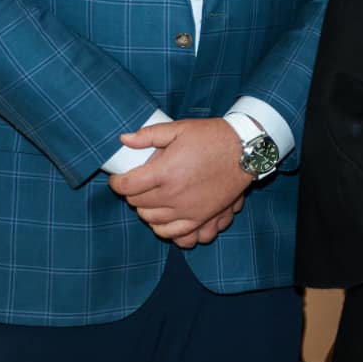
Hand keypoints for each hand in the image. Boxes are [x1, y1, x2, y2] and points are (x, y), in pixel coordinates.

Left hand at [110, 118, 251, 243]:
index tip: (118, 179)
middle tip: (137, 183)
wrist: (245, 151)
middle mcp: (173, 194)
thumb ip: (149, 135)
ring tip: (150, 197)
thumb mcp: (180, 129)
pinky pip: (170, 232)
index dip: (116, 182)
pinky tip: (161, 215)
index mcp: (165, 171)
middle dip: (132, 193)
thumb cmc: (213, 137)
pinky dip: (161, 227)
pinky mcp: (199, 218)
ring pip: (150, 219)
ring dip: (145, 209)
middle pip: (136, 203)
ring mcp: (187, 209)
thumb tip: (124, 140)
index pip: (126, 186)